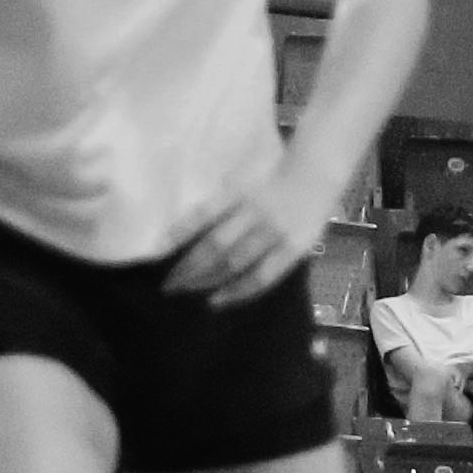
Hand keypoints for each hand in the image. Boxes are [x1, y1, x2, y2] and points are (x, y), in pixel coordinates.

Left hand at [158, 167, 337, 305]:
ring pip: (234, 263)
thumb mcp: (239, 181)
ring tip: (186, 292)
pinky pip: (262, 277)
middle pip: (215, 245)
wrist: (316, 172)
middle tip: (168, 285)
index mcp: (238, 192)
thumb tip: (183, 234)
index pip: (202, 215)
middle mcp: (254, 211)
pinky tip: (218, 300)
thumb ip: (218, 204)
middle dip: (188, 268)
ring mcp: (274, 232)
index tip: (156, 253)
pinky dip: (238, 291)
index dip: (178, 235)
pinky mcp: (293, 249)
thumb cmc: (271, 177)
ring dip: (207, 281)